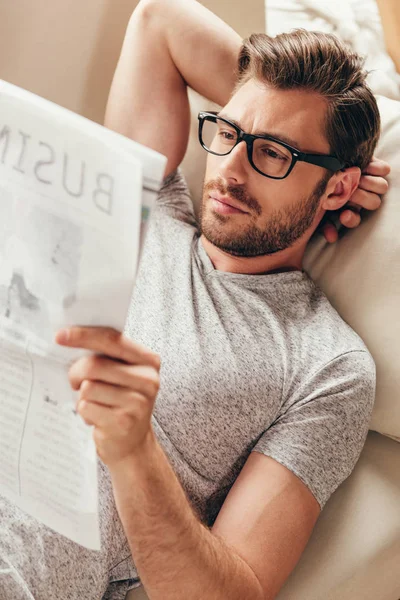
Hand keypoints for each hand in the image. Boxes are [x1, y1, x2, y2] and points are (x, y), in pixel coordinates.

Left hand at [55, 326, 160, 467]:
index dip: (84, 335)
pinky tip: (97, 417)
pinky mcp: (123, 422)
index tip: (60, 335)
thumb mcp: (122, 375)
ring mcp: (138, 402)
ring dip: (83, 396)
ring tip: (95, 404)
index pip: (112, 340)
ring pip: (88, 387)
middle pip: (95, 365)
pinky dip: (85, 412)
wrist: (133, 443)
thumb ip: (106, 356)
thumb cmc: (121, 402)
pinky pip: (87, 407)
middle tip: (74, 381)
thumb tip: (68, 339)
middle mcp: (148, 380)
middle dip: (76, 372)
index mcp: (149, 361)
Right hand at [321, 156, 390, 242]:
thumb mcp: (316, 205)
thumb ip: (323, 223)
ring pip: (381, 187)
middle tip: (350, 193)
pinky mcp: (372, 164)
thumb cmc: (316, 184)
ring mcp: (369, 180)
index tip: (343, 214)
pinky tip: (364, 167)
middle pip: (373, 203)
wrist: (316, 157)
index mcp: (346, 207)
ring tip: (358, 179)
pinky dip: (376, 169)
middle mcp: (361, 195)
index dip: (351, 219)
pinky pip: (383, 170)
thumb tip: (332, 239)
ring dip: (370, 185)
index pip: (354, 219)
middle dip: (361, 199)